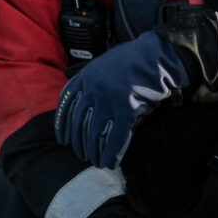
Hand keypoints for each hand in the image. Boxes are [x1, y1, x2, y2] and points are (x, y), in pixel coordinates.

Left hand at [54, 31, 185, 168]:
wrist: (155, 54)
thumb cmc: (133, 59)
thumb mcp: (104, 64)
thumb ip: (93, 80)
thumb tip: (87, 103)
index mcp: (85, 77)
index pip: (66, 105)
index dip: (62, 126)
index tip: (62, 139)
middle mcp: (92, 89)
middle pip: (78, 123)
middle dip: (78, 142)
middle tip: (81, 155)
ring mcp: (108, 99)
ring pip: (94, 133)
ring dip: (93, 151)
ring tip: (95, 161)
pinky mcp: (126, 109)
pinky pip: (115, 137)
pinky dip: (111, 152)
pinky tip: (109, 162)